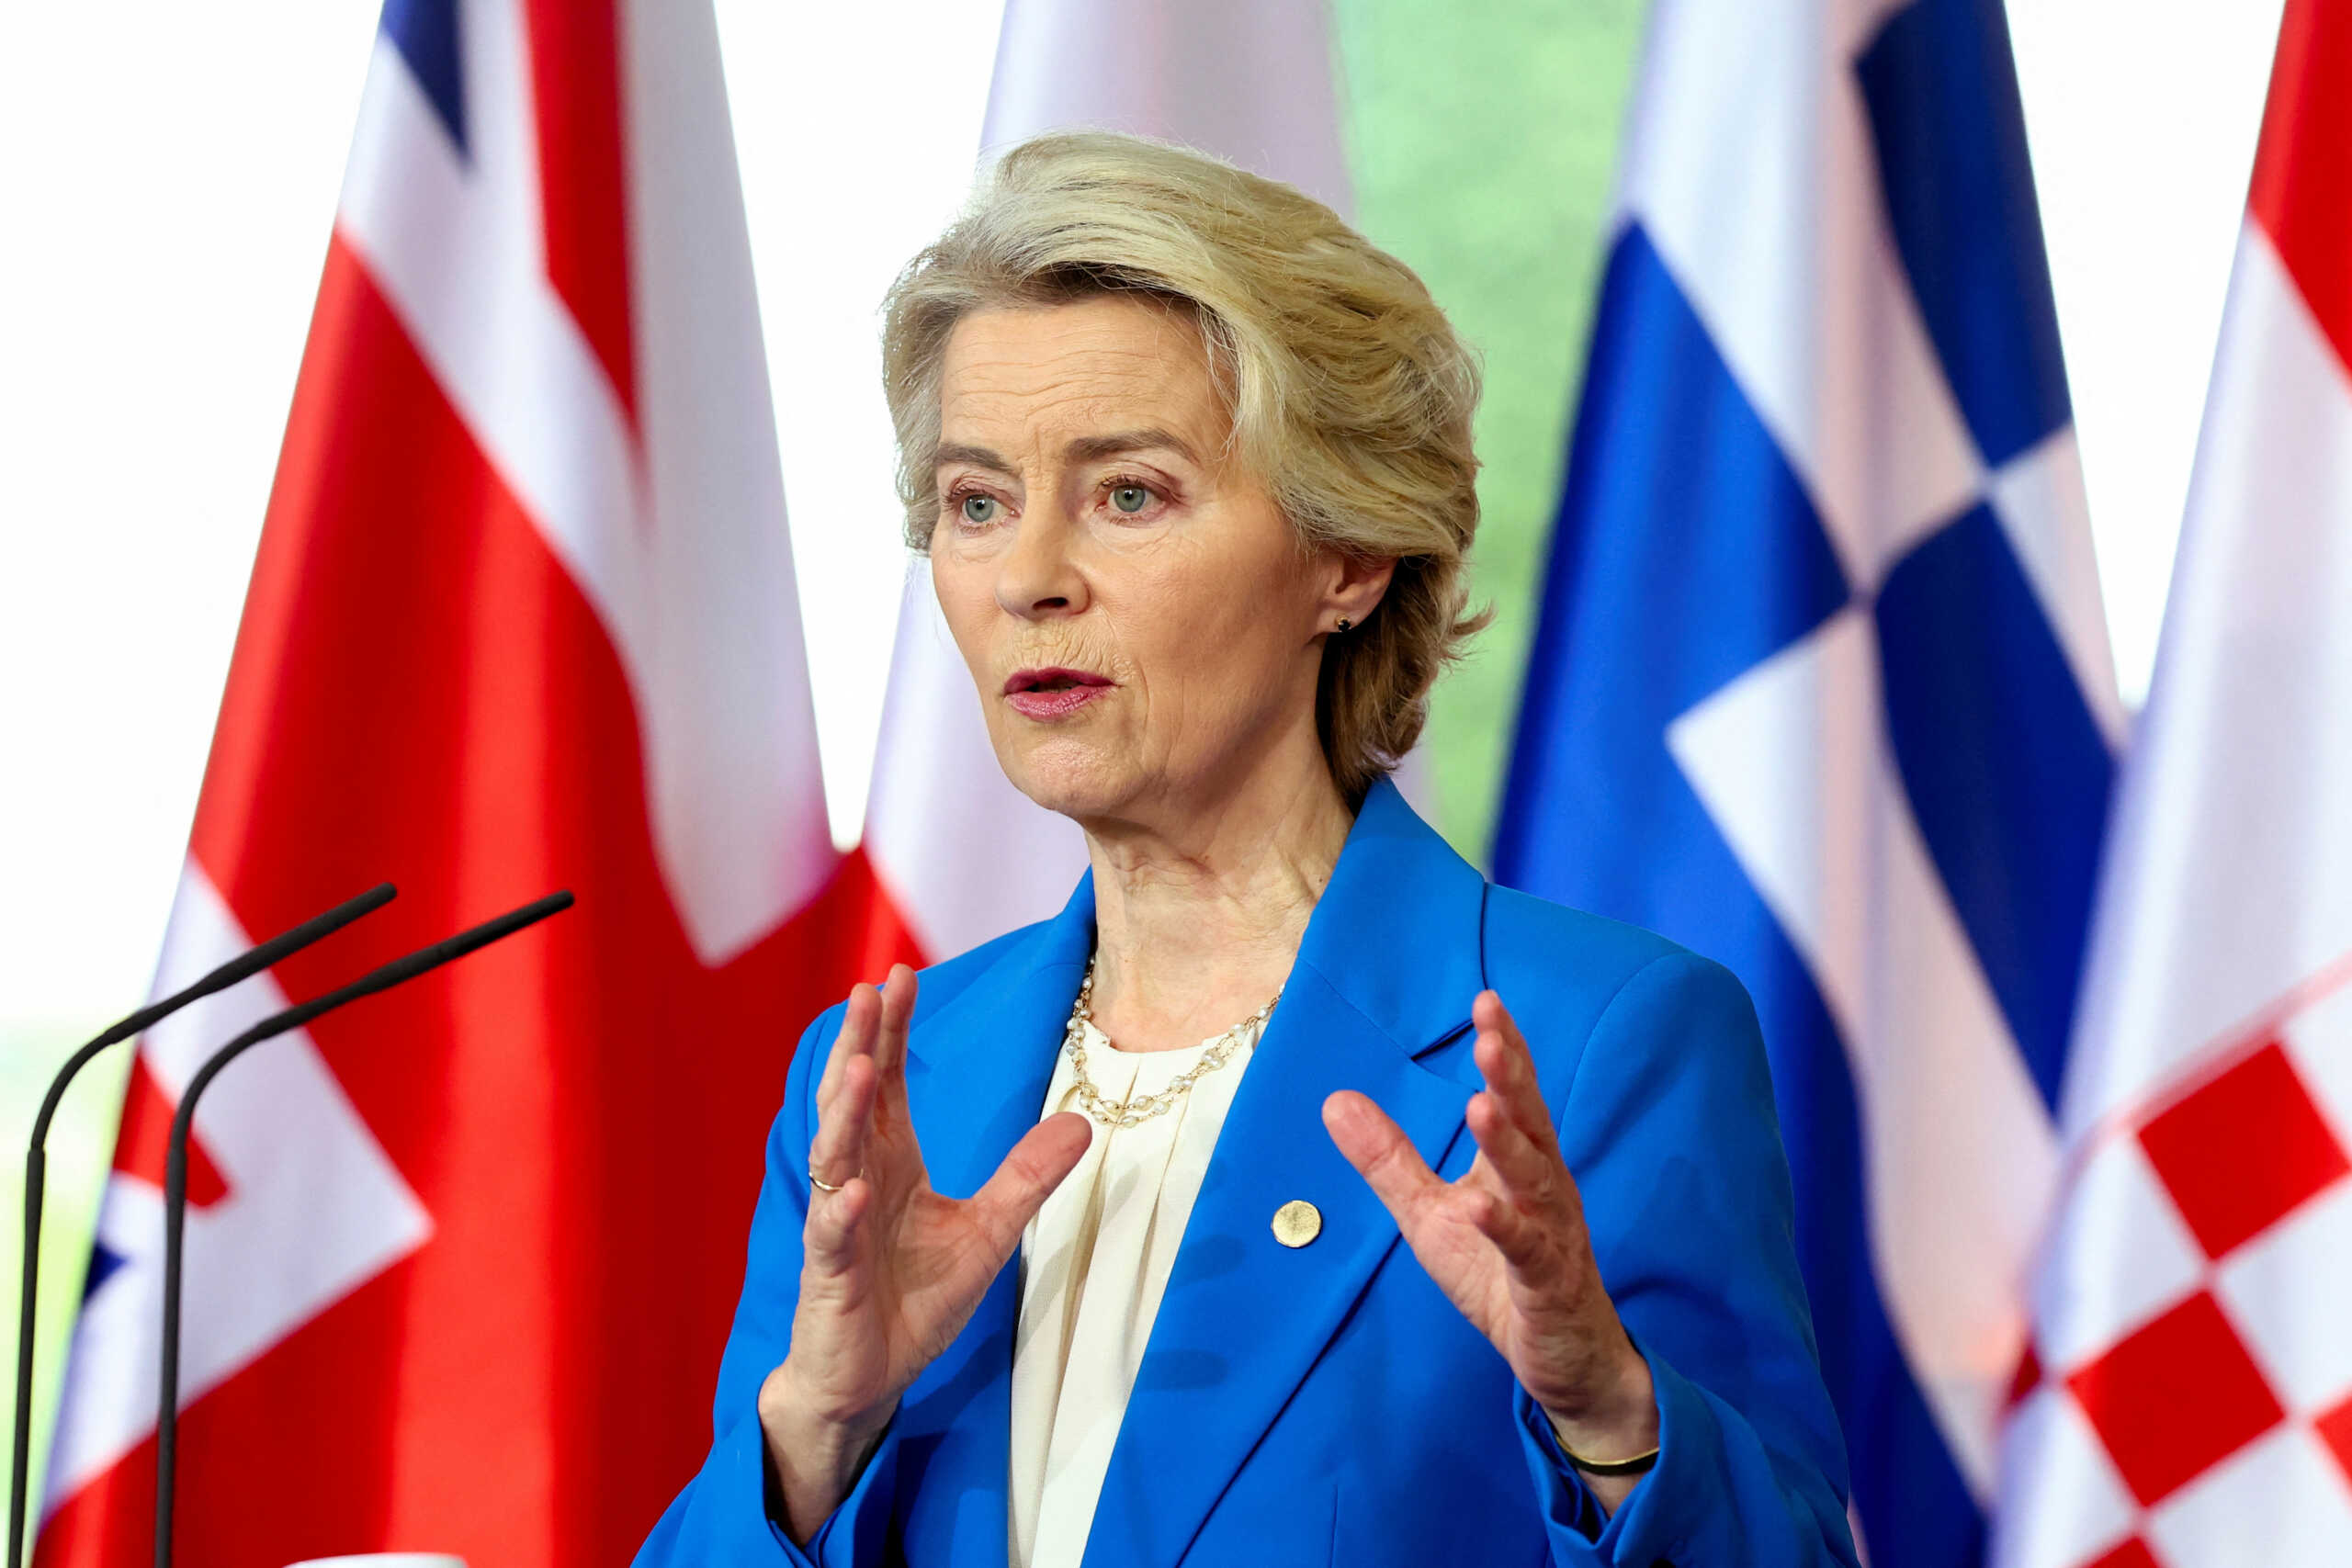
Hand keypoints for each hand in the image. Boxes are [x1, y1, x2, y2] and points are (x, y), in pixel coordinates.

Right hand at [759, 965, 1091, 1541]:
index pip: (888, 1082)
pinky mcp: (830, 1275)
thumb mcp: (988, 1231)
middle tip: (871, 989)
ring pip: (836, 1155)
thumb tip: (1084, 1124)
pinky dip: (843, 1210)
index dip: (893, 1031)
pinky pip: (832, 1235)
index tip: (902, 975)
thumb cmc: (914, 1299)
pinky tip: (855, 1187)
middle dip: (862, 1044)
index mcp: (890, 1159)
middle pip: (853, 1099)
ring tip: (860, 1067)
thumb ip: (1026, 1176)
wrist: (868, 1376)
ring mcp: (838, 1224)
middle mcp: (858, 1179)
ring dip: (844, 1112)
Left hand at [1323, 991, 1657, 1509]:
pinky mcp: (1548, 1284)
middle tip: (1491, 1033)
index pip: (1514, 1096)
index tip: (1487, 999)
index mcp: (1520, 1165)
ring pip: (1535, 1182)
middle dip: (1512, 1078)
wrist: (1563, 1358)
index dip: (1505, 1049)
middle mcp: (1545, 1189)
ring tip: (1482, 1104)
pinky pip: (1528, 1252)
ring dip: (1509, 1143)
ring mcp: (1553, 1236)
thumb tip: (1334, 1099)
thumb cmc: (1500, 1275)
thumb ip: (1389, 1159)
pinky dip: (1505, 1229)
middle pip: (1531, 1124)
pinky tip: (1479, 1207)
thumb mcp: (1431, 1213)